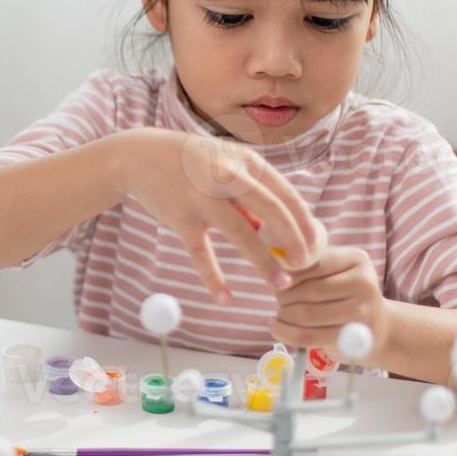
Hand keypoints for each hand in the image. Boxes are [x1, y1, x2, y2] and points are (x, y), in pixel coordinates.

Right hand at [110, 128, 324, 303]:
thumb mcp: (227, 167)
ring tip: (282, 284)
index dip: (304, 222)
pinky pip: (201, 253)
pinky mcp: (181, 218)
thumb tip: (266, 228)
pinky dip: (214, 278)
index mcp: (246, 162)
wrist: (141, 156)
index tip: (315, 245)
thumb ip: (249, 195)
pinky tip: (226, 299)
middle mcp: (227, 176)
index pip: (286, 194)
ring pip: (241, 234)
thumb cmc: (191, 163)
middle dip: (295, 241)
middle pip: (272, 211)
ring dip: (265, 262)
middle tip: (305, 266)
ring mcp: (203, 198)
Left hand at [267, 245, 388, 354]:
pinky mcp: (351, 339)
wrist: (376, 327)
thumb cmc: (345, 295)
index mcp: (357, 259)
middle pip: (309, 290)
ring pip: (306, 314)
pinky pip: (308, 336)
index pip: (314, 263)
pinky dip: (285, 332)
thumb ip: (310, 266)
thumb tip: (276, 268)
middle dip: (284, 296)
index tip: (278, 280)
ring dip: (284, 314)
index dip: (289, 273)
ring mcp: (362, 312)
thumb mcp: (335, 272)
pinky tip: (276, 327)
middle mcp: (364, 283)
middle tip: (279, 299)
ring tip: (281, 312)